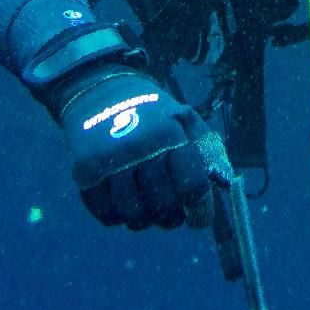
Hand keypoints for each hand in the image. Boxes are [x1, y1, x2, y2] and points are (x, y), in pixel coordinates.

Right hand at [55, 67, 213, 229]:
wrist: (99, 90)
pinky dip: (117, 216)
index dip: (200, 210)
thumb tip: (225, 183)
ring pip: (133, 216)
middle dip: (171, 218)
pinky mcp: (84, 172)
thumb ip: (206, 149)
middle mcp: (139, 148)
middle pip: (163, 207)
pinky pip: (105, 214)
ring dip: (144, 219)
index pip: (192, 185)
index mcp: (168, 133)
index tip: (199, 219)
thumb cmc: (150, 112)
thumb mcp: (183, 117)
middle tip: (171, 213)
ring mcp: (108, 161)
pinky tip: (123, 201)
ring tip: (147, 207)